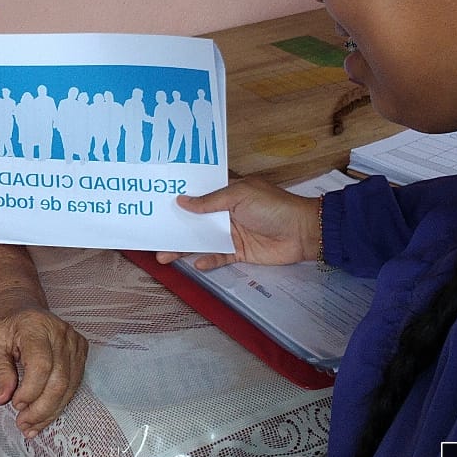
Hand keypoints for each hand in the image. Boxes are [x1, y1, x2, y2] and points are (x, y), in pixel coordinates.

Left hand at [0, 301, 87, 437]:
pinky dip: (59, 403)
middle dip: (41, 408)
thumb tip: (1, 400)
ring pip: (69, 386)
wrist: (21, 306)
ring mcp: (75, 341)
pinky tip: (44, 416)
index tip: (14, 404)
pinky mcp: (81, 351)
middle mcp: (61, 333)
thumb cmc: (5, 324)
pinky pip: (74, 383)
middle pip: (59, 380)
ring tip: (31, 426)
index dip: (30, 391)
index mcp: (36, 326)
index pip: (41, 365)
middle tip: (23, 424)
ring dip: (51, 411)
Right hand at [157, 176, 320, 269]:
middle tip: (153, 235)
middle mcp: (226, 212)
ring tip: (163, 256)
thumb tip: (182, 201)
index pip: (199, 194)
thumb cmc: (272, 207)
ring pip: (202, 240)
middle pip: (195, 221)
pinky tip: (194, 263)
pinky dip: (207, 260)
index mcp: (227, 193)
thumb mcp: (239, 196)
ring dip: (184, 247)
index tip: (156, 201)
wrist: (303, 232)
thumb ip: (210, 201)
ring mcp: (232, 233)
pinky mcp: (240, 252)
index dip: (180, 197)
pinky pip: (219, 256)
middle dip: (175, 227)